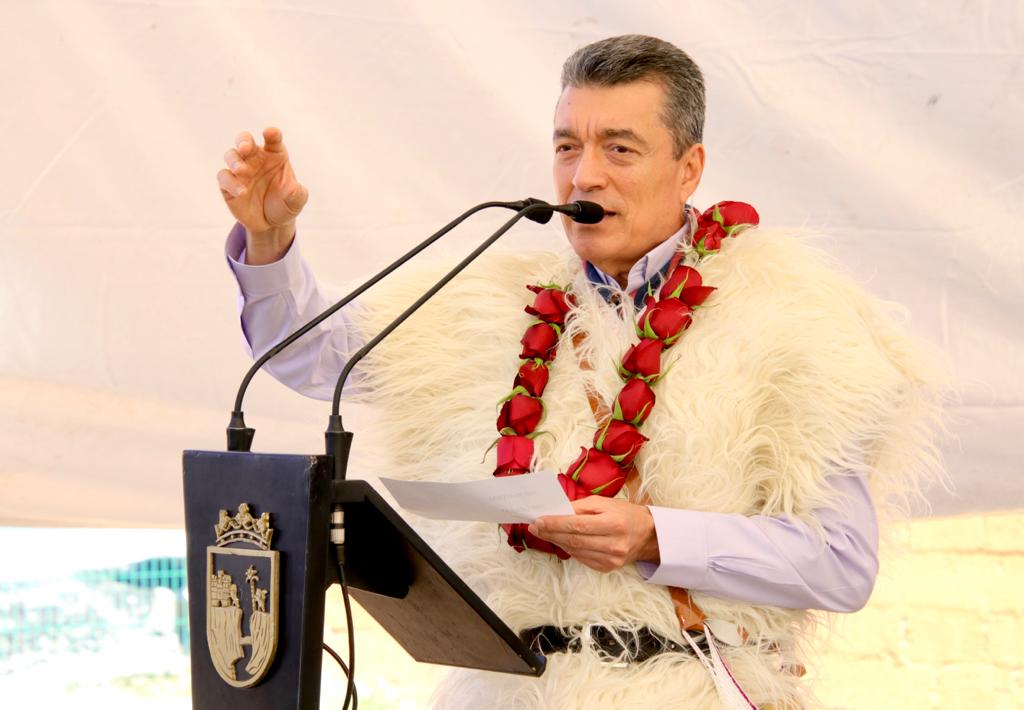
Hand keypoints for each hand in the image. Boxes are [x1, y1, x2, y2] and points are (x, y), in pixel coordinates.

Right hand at [217, 127, 308, 263]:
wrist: (271, 224)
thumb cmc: (285, 204)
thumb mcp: (296, 200)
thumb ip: (297, 193)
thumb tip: (292, 189)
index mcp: (275, 154)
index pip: (273, 139)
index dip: (272, 134)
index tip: (270, 132)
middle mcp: (255, 158)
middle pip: (245, 140)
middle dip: (243, 140)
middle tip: (245, 147)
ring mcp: (240, 170)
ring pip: (231, 156)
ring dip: (234, 161)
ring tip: (242, 171)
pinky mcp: (227, 184)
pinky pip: (224, 177)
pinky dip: (231, 183)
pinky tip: (242, 192)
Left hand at [528, 496, 659, 571]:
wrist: (648, 535)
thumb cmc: (624, 514)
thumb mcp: (604, 503)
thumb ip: (580, 507)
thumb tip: (556, 512)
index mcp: (613, 523)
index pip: (577, 525)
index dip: (555, 524)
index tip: (538, 520)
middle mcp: (613, 544)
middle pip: (574, 540)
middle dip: (550, 533)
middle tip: (535, 527)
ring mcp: (611, 559)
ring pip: (575, 551)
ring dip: (556, 542)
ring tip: (544, 533)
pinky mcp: (607, 568)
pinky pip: (581, 558)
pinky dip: (569, 549)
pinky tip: (561, 541)